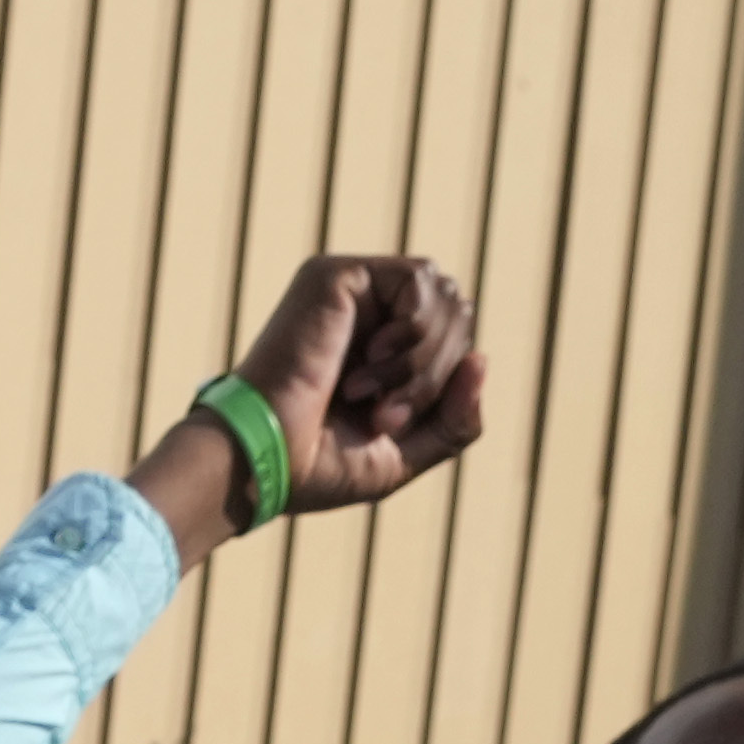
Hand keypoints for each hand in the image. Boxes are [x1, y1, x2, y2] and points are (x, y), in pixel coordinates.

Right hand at [154, 254, 486, 552]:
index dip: (444, 387)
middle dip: (436, 374)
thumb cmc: (314, 468)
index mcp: (379, 352)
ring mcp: (352, 292)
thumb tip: (483, 359)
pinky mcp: (338, 275)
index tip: (386, 425)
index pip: (455, 343)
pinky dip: (413, 329)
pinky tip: (371, 359)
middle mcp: (366, 315)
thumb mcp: (403, 455)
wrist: (260, 461)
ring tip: (369, 393)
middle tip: (382, 414)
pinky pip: (419, 280)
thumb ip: (455, 420)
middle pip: (458, 315)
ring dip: (423, 358)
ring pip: (445, 296)